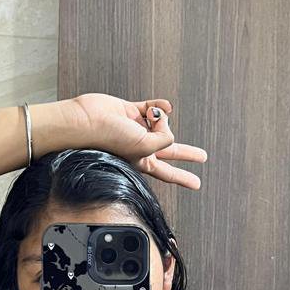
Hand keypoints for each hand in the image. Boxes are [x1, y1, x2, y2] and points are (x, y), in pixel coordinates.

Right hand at [57, 93, 207, 189]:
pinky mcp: (130, 110)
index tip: (197, 184)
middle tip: (203, 157)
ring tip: (150, 117)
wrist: (87, 120)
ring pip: (161, 122)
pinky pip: (152, 107)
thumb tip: (165, 120)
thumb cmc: (109, 139)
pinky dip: (159, 105)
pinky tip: (162, 106)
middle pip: (169, 150)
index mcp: (142, 162)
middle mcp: (140, 146)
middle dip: (187, 153)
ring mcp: (136, 128)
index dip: (183, 178)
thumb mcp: (145, 147)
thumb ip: (164, 137)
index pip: (168, 172)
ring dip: (160, 118)